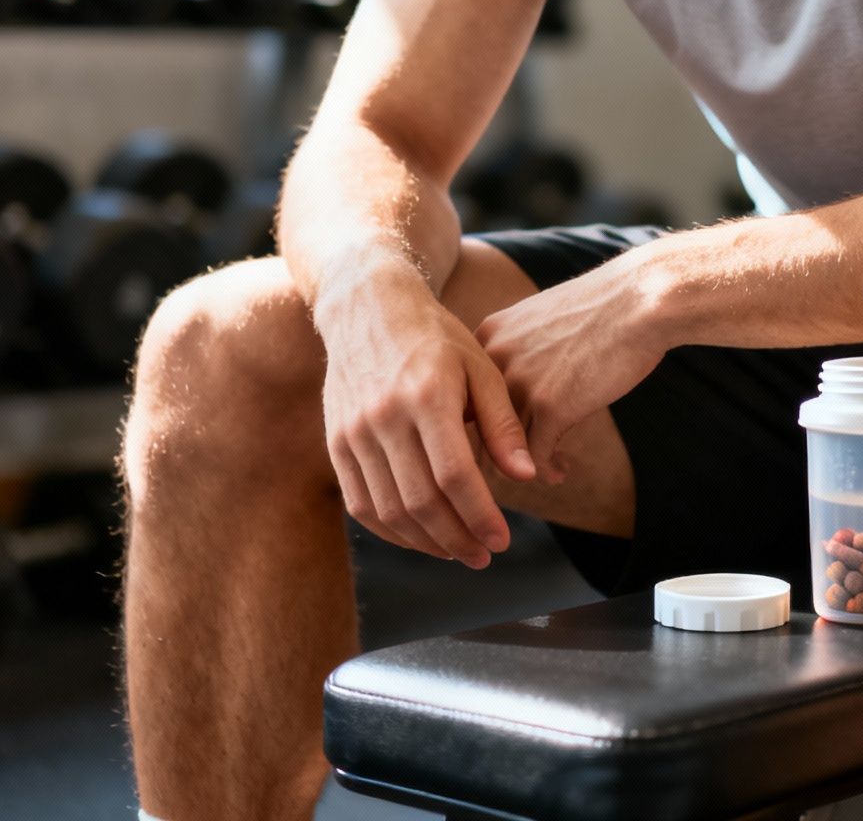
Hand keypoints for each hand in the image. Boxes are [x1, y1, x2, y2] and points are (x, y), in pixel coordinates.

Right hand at [317, 269, 535, 566]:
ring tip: (457, 551)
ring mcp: (353, 433)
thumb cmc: (436, 338)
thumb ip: (503, 424)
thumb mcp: (482, 367)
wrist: (367, 307)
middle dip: (456, 538)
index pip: (455, 476)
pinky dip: (390, 531)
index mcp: (427, 396)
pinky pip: (361, 503)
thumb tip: (526, 476)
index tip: (502, 540)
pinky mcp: (336, 443)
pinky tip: (420, 538)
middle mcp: (384, 417)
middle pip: (421, 501)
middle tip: (483, 555)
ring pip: (389, 510)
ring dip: (425, 542)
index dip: (480, 516)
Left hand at [475, 253, 671, 484]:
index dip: (477, 424)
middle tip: (512, 467)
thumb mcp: (543, 321)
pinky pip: (535, 458)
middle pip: (473, 424)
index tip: (499, 440)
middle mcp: (493, 358)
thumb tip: (516, 391)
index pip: (464, 394)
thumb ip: (519, 351)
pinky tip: (562, 470)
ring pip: (501, 447)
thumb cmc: (604, 310)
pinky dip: (547, 470)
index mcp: (489, 335)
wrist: (640, 301)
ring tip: (543, 472)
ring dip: (521, 466)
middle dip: (491, 453)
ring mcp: (520, 382)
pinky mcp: (550, 406)